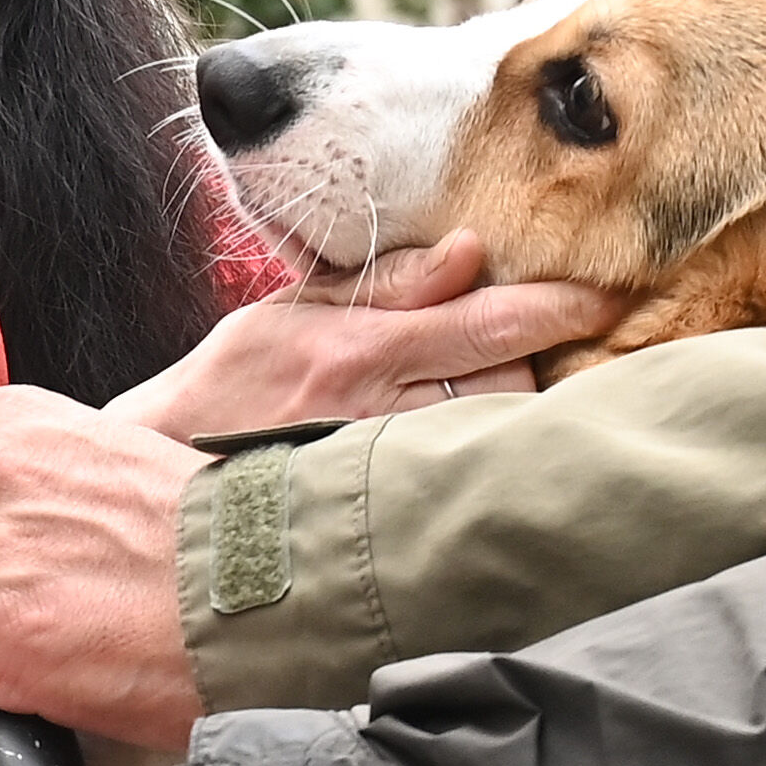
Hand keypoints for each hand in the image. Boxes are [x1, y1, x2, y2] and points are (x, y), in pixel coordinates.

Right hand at [110, 235, 603, 438]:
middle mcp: (376, 412)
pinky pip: (456, 484)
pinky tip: (471, 460)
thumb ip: (383, 283)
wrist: (157, 476)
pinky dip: (478, 465)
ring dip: (508, 416)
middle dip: (530, 366)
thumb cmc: (224, 388)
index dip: (556, 307)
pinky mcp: (374, 512)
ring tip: (493, 404)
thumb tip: (468, 252)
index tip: (608, 294)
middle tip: (525, 355)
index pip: (486, 321)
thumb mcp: (289, 311)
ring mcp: (378, 470)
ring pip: (489, 438)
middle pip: (508, 386)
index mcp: (358, 350)